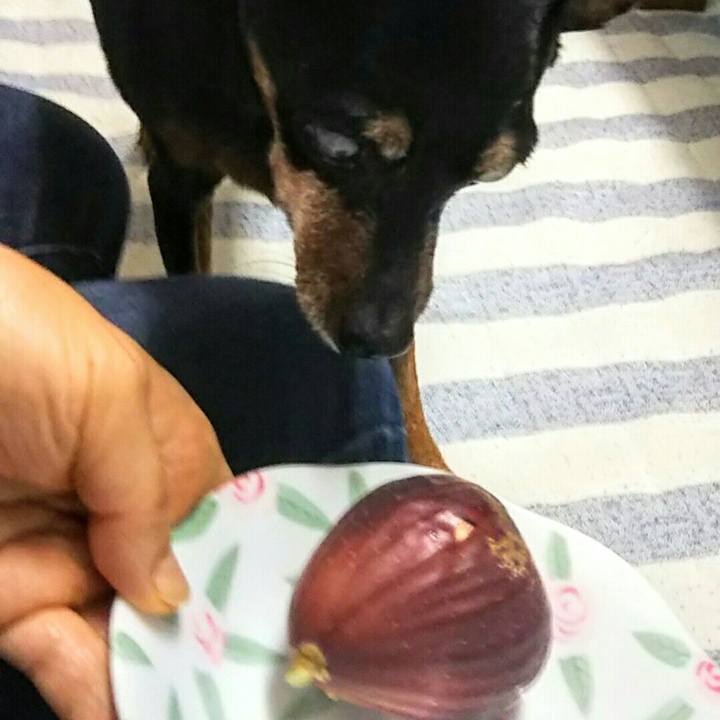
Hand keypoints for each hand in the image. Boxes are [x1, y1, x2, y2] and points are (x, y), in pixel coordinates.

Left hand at [0, 247, 231, 718]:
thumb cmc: (29, 352)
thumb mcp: (110, 397)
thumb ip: (148, 497)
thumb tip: (170, 596)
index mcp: (170, 454)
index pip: (223, 526)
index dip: (245, 577)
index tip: (268, 637)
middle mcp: (128, 512)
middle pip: (181, 590)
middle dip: (205, 643)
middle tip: (232, 694)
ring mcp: (70, 557)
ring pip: (127, 632)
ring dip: (155, 678)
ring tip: (185, 709)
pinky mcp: (11, 595)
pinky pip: (62, 651)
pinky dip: (91, 689)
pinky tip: (121, 712)